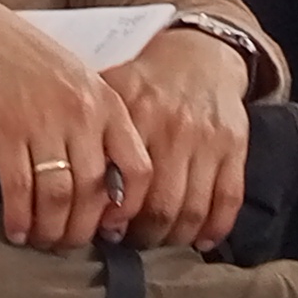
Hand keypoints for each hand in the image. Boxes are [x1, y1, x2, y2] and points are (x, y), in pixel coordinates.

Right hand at [0, 0, 151, 252]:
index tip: (112, 229)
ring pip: (56, 195)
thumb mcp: (82, 84)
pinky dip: (18, 216)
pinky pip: (18, 187)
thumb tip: (114, 191)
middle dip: (81, 229)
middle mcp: (81, 114)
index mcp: (108, 104)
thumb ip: (102, 127)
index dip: (128, 208)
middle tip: (68, 245)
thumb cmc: (32, 63)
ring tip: (41, 241)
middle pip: (93, 192)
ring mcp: (43, 121)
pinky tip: (15, 231)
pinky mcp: (4, 130)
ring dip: (49, 229)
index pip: (139, 169)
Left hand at [104, 25, 250, 251]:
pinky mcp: (235, 146)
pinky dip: (216, 227)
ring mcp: (207, 140)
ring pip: (193, 209)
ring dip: (175, 236)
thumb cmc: (148, 81)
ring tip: (159, 240)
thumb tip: (62, 176)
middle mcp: (173, 128)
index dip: (113, 218)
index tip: (104, 230)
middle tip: (131, 242)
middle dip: (143, 236)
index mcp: (136, 113)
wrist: (200, 54)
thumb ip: (91, 128)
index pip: (123, 183)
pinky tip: (201, 240)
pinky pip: (228, 198)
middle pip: (159, 206)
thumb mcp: (112, 89)